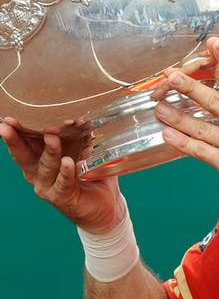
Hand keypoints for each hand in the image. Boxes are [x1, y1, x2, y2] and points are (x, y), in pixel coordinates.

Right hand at [0, 118, 124, 233]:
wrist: (106, 205)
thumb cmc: (92, 174)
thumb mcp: (84, 150)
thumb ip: (80, 135)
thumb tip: (84, 114)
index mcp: (40, 160)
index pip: (25, 143)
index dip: (16, 131)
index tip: (7, 119)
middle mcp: (39, 174)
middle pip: (24, 155)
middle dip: (15, 139)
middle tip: (8, 124)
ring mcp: (48, 187)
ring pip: (46, 166)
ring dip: (50, 151)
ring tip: (52, 137)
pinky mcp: (62, 197)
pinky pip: (63, 182)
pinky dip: (66, 172)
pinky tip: (67, 162)